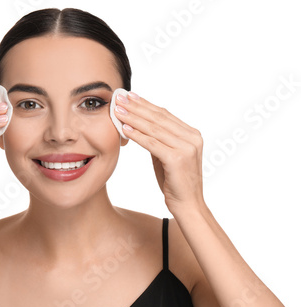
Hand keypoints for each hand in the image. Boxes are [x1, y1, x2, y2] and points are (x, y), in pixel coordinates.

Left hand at [114, 92, 204, 213]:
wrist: (188, 205)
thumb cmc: (175, 182)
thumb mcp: (166, 156)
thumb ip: (158, 140)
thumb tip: (138, 125)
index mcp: (191, 134)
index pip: (164, 114)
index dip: (145, 104)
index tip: (129, 96)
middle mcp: (192, 138)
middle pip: (158, 118)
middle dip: (136, 107)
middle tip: (119, 98)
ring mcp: (186, 148)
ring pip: (154, 129)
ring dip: (133, 118)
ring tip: (118, 110)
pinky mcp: (177, 159)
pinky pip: (152, 144)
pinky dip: (137, 135)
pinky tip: (124, 129)